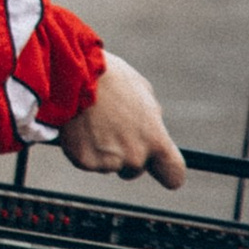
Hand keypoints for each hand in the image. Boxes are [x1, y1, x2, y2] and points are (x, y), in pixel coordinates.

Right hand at [58, 52, 185, 189]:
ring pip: (109, 166)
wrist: (74, 74)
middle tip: (111, 127)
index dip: (167, 172)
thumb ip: (151, 119)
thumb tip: (151, 130)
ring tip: (93, 121)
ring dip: (103, 150)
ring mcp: (109, 162)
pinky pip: (87, 161)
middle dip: (126, 154)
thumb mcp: (142, 93)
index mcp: (156, 140)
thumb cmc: (110, 78)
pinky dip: (83, 149)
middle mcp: (135, 156)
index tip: (159, 168)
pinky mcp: (85, 162)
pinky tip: (80, 127)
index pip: (173, 174)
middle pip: (135, 169)